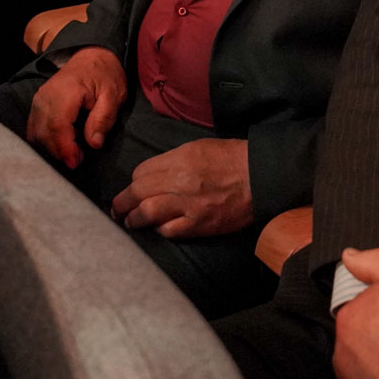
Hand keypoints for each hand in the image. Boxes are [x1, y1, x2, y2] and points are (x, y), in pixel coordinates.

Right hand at [26, 47, 126, 168]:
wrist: (92, 57)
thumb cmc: (104, 75)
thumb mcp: (113, 95)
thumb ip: (103, 119)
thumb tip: (93, 144)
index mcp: (67, 90)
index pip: (58, 124)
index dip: (65, 147)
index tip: (76, 162)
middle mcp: (47, 95)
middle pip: (44, 132)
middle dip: (60, 151)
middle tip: (79, 158)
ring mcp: (38, 99)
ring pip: (36, 133)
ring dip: (52, 147)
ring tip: (74, 149)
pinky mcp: (36, 104)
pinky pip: (34, 128)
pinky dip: (45, 140)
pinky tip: (63, 141)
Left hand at [109, 138, 252, 237]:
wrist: (261, 176)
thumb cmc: (232, 158)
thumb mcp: (199, 147)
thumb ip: (173, 160)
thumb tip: (152, 175)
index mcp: (180, 157)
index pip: (142, 172)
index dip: (134, 182)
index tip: (133, 188)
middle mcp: (180, 180)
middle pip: (138, 191)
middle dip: (123, 202)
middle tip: (117, 209)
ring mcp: (189, 204)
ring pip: (148, 212)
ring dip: (134, 219)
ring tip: (129, 222)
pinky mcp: (200, 223)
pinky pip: (170, 230)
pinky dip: (160, 230)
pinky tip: (157, 228)